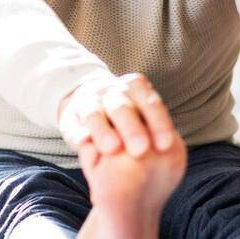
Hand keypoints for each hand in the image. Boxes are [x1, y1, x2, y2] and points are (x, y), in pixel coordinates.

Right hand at [57, 73, 177, 157]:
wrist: (88, 102)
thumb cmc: (128, 117)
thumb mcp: (144, 115)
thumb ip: (154, 128)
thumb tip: (170, 148)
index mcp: (135, 88)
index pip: (149, 103)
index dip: (158, 123)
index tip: (166, 146)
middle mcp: (111, 92)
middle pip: (122, 107)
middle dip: (132, 129)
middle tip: (141, 150)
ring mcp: (89, 103)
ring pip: (95, 114)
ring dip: (103, 131)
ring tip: (113, 149)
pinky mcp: (70, 119)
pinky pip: (73, 125)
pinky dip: (79, 134)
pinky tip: (84, 143)